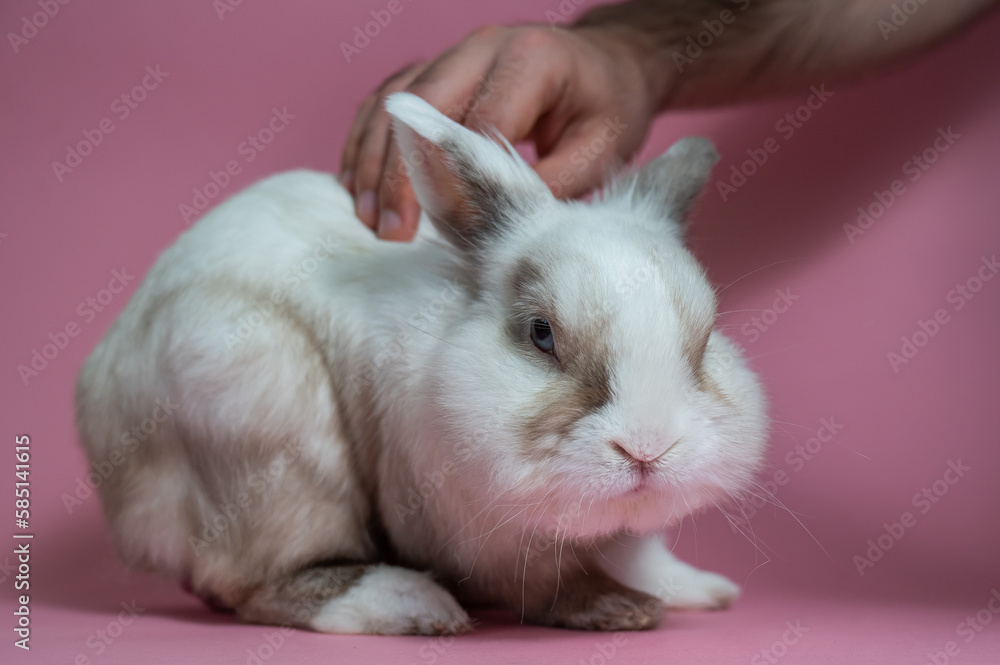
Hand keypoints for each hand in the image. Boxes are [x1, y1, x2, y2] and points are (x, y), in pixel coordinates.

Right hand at [340, 24, 670, 240]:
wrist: (609, 64)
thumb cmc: (609, 107)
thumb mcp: (601, 149)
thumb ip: (553, 184)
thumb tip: (496, 227)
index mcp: (530, 60)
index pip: (475, 124)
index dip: (453, 180)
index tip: (440, 231)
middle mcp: (483, 47)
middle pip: (421, 109)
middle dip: (398, 175)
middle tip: (388, 232)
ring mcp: (453, 53)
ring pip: (392, 103)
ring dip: (373, 161)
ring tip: (366, 217)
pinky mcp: (435, 69)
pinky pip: (385, 100)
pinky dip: (366, 142)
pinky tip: (354, 182)